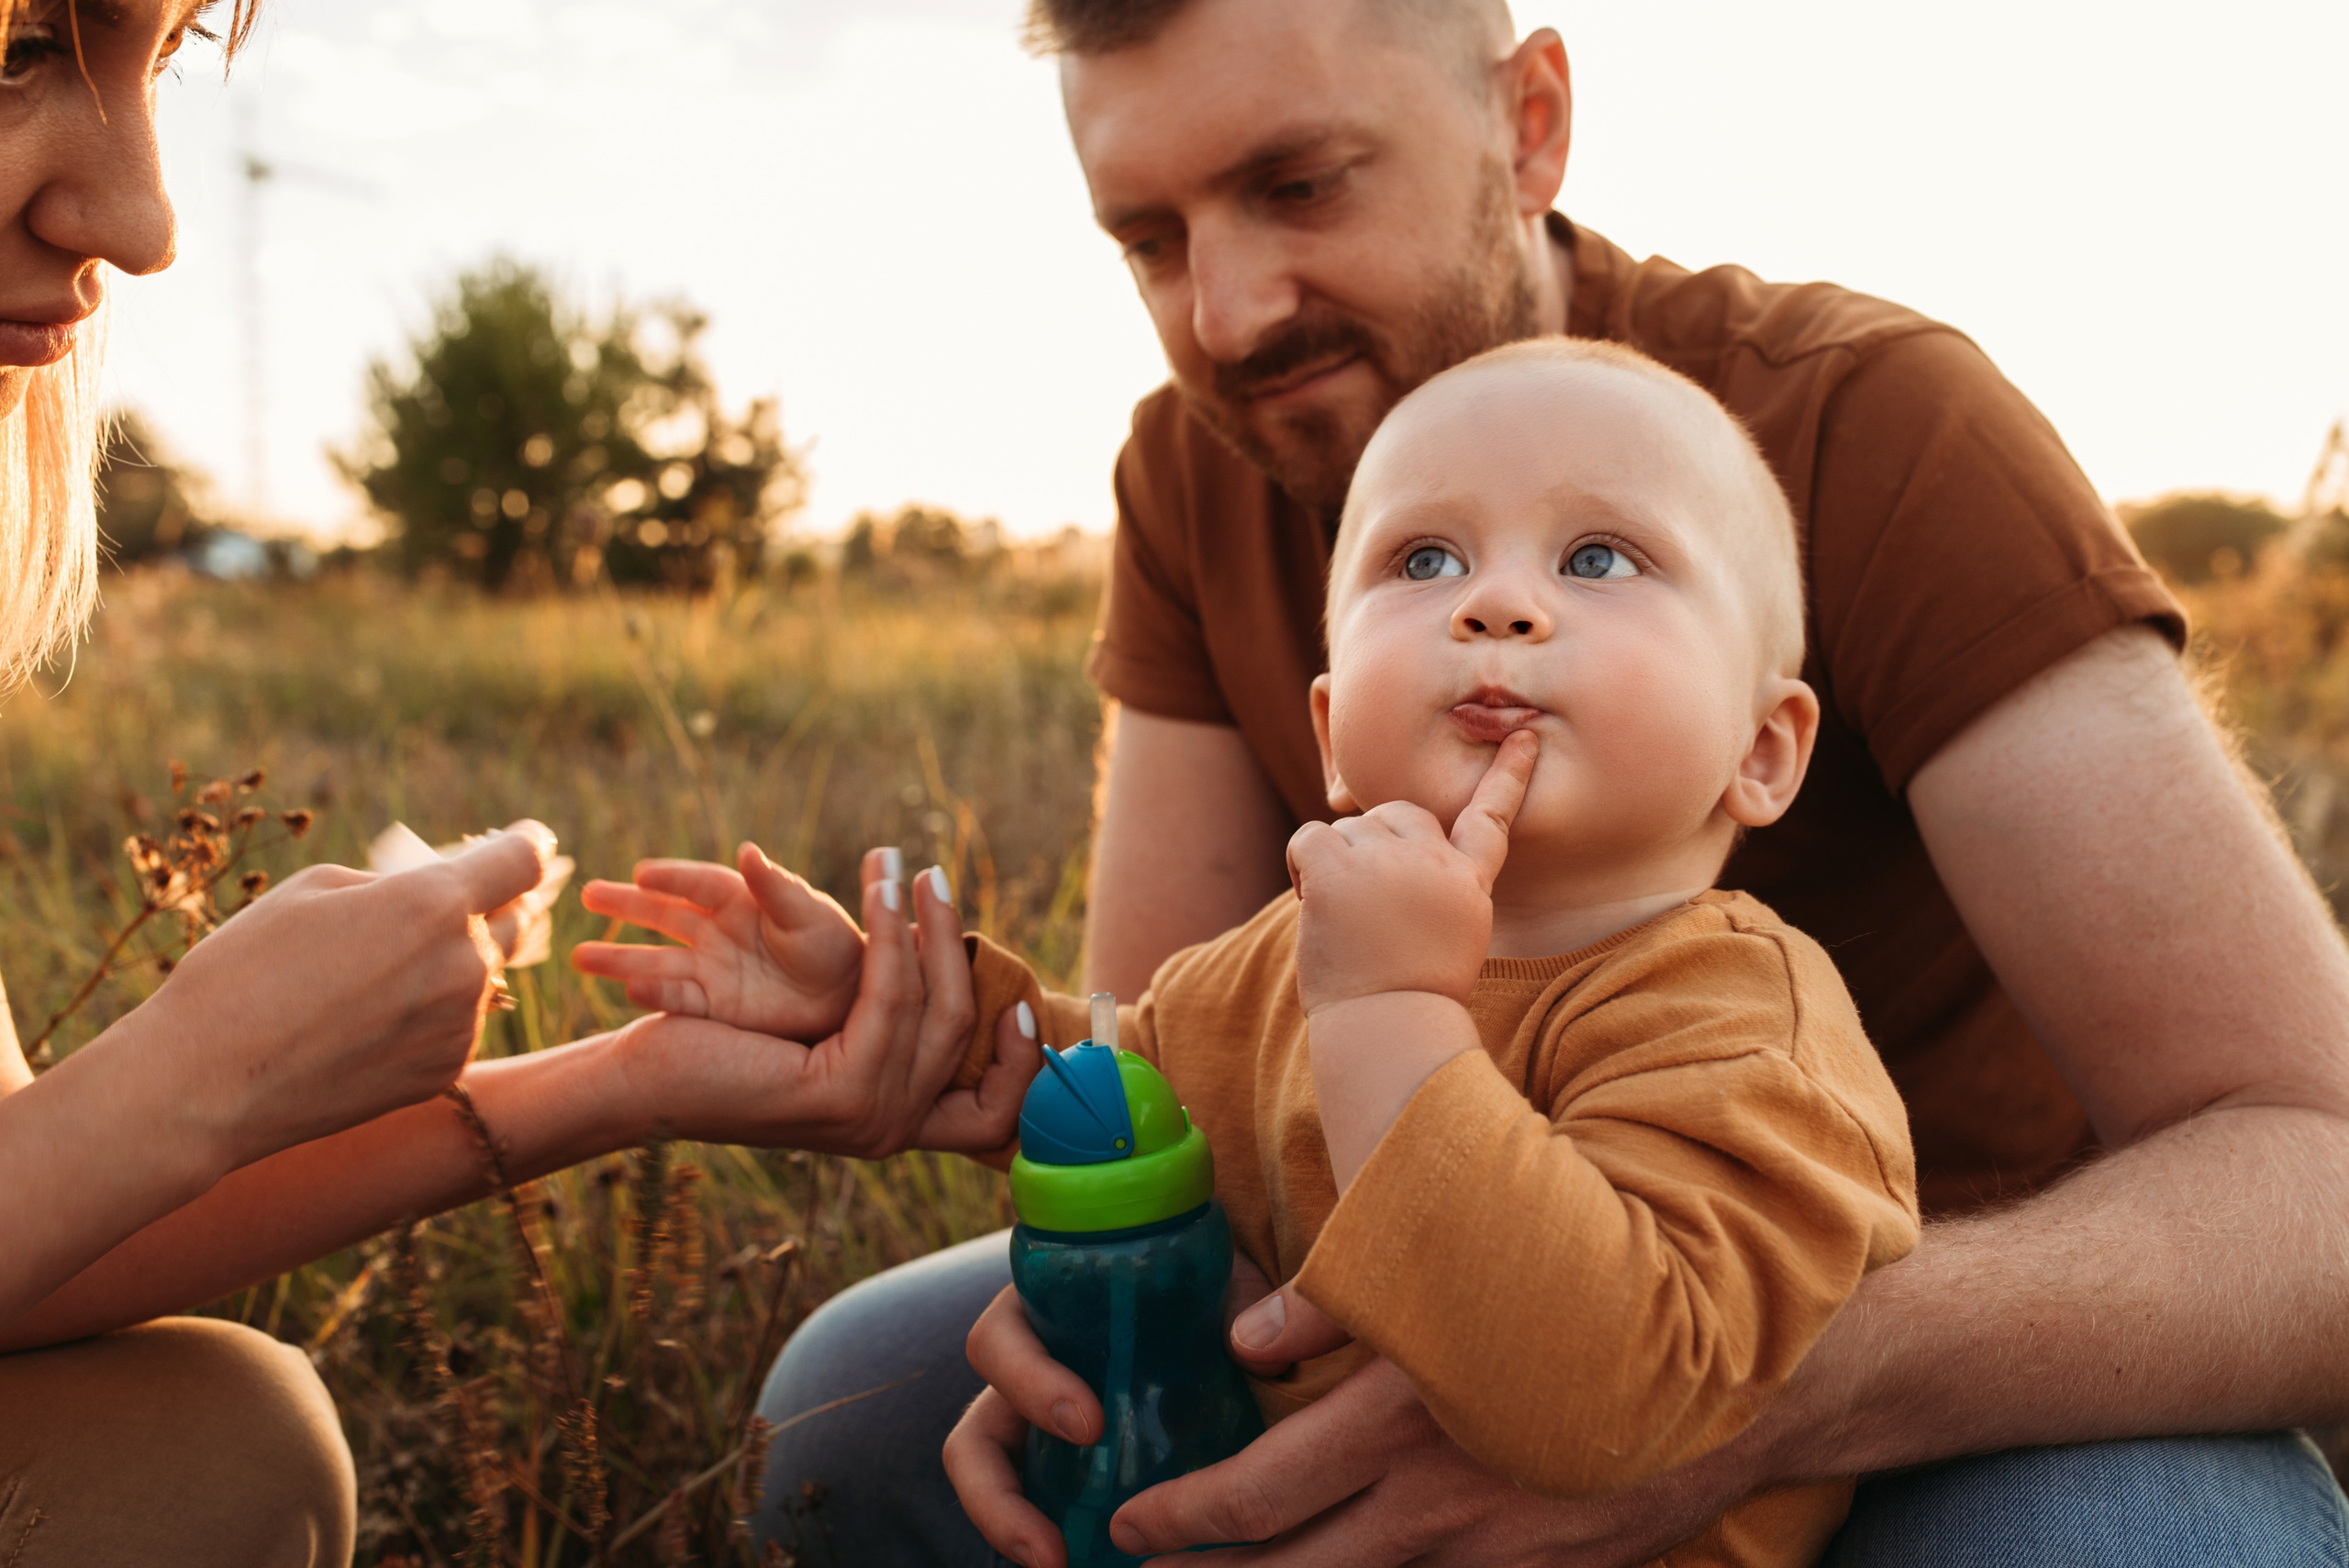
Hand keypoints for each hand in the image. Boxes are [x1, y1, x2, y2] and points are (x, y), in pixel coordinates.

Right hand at [145, 822, 553, 1172]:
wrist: (205, 1082)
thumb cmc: (245, 970)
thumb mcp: (314, 891)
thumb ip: (394, 883)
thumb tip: (438, 890)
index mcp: (432, 905)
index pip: (522, 861)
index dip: (526, 844)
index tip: (526, 840)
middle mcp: (462, 965)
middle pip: (513, 920)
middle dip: (488, 905)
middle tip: (442, 904)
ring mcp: (459, 1024)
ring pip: (482, 976)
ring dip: (452, 962)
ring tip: (378, 972)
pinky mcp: (445, 1070)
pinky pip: (457, 1024)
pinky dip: (431, 1013)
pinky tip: (370, 1021)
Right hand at [571, 842, 872, 1038]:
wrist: (850, 1003)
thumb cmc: (837, 948)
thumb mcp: (809, 915)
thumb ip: (777, 887)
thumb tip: (747, 849)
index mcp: (742, 900)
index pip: (697, 882)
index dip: (670, 876)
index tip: (640, 872)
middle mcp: (719, 932)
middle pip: (663, 914)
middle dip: (627, 906)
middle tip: (587, 894)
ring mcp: (714, 969)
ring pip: (658, 960)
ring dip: (621, 958)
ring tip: (578, 958)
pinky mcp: (717, 1006)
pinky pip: (678, 998)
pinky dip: (655, 995)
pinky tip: (627, 991)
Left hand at [612, 859, 1038, 1155]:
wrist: (647, 1080)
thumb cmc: (724, 1054)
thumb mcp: (825, 1043)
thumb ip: (883, 1031)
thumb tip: (941, 983)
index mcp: (895, 1125)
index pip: (993, 1116)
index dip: (1025, 1063)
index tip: (1023, 1006)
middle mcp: (892, 1131)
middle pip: (965, 1032)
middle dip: (957, 945)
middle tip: (935, 878)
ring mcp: (872, 1119)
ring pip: (934, 1007)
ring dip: (924, 925)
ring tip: (906, 868)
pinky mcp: (843, 1095)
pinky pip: (891, 999)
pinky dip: (895, 939)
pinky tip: (884, 895)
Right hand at [944, 1257, 1354, 1567]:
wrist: (1234, 1313)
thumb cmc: (1215, 1286)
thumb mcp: (1222, 1280)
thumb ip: (1241, 1299)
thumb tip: (1252, 1350)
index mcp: (1046, 1311)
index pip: (999, 1340)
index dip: (1028, 1383)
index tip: (1089, 1424)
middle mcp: (1030, 1374)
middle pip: (974, 1438)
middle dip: (995, 1498)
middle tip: (1053, 1551)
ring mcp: (1043, 1429)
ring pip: (995, 1485)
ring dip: (1011, 1531)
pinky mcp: (1071, 1476)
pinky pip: (1046, 1513)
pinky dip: (1052, 1540)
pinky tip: (1086, 1562)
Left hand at [1111, 1354, 1773, 1567]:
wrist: (1719, 1381)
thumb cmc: (1571, 1305)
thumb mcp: (1453, 1285)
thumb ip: (1336, 1307)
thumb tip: (1242, 1338)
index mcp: (1398, 1420)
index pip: (1256, 1496)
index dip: (1179, 1519)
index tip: (1129, 1520)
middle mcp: (1432, 1505)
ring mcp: (1486, 1556)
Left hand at [1285, 731, 1535, 1014]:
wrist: (1387, 1027)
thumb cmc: (1409, 998)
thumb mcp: (1448, 938)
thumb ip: (1434, 890)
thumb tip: (1391, 859)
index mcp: (1468, 883)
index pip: (1491, 818)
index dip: (1508, 775)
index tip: (1522, 736)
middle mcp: (1434, 863)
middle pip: (1399, 813)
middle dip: (1377, 845)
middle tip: (1367, 905)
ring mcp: (1387, 861)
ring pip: (1348, 828)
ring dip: (1335, 865)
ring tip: (1343, 920)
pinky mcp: (1339, 869)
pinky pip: (1309, 837)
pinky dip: (1299, 866)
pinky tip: (1309, 902)